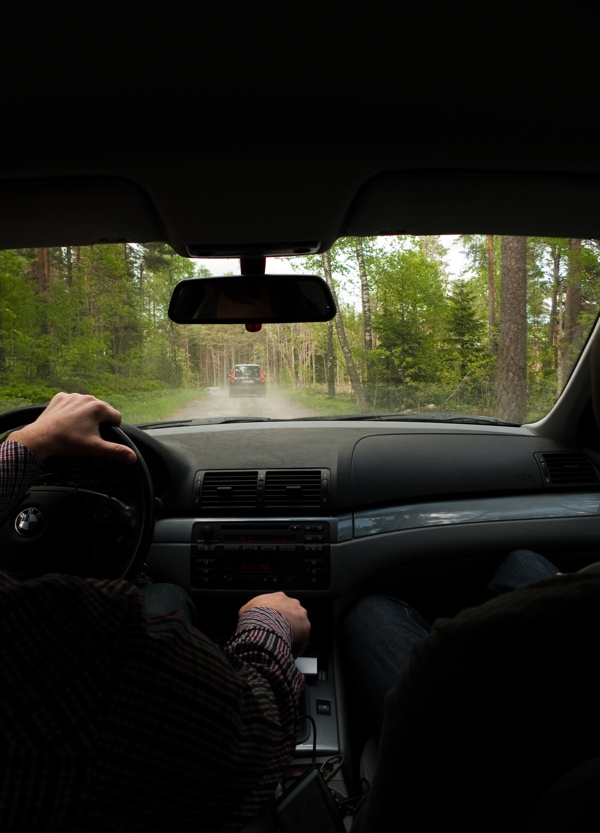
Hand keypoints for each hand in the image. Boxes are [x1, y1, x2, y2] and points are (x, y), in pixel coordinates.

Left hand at [9, 392, 136, 464]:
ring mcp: (73, 396)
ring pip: (87, 406)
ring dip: (86, 415)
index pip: (116, 417)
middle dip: (99, 422)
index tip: (102, 437)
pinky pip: (72, 403)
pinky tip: (67, 421)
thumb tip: (133, 457)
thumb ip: (116, 451)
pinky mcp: (60, 398)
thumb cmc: (68, 442)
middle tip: (88, 435)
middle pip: (102, 410)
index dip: (113, 429)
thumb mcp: (96, 448)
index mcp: (98, 408)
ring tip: (76, 429)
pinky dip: (72, 411)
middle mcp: (87, 398)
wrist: (42, 438)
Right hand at [239, 592, 310, 656]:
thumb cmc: (254, 615)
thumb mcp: (245, 609)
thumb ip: (248, 611)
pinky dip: (295, 648)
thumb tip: (244, 616)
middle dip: (285, 625)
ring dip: (292, 635)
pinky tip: (287, 654)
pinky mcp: (306, 627)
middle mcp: (292, 603)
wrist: (263, 622)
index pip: (280, 606)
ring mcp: (301, 614)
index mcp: (279, 597)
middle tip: (277, 636)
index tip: (271, 625)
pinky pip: (302, 640)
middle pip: (291, 615)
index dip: (275, 617)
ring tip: (282, 646)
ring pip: (298, 627)